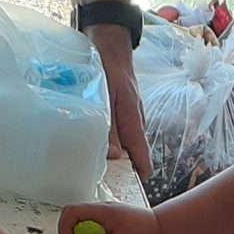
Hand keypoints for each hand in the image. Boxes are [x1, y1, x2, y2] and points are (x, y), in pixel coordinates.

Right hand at [55, 200, 165, 233]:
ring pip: (87, 221)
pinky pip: (98, 227)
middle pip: (76, 215)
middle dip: (71, 232)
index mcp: (102, 210)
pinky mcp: (117, 222)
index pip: (71, 211)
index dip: (65, 228)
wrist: (168, 232)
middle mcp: (104, 209)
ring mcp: (111, 215)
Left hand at [87, 23, 152, 182]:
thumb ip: (110, 125)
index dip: (138, 175)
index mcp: (133, 120)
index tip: (130, 193)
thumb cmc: (108, 64)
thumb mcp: (107, 96)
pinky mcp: (116, 111)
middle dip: (121, 171)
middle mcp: (132, 121)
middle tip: (104, 188)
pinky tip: (91, 148)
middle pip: (131, 154)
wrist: (108, 40)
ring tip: (95, 174)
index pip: (142, 156)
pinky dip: (105, 143)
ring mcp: (125, 116)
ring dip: (111, 158)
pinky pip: (113, 133)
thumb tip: (113, 156)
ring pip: (121, 144)